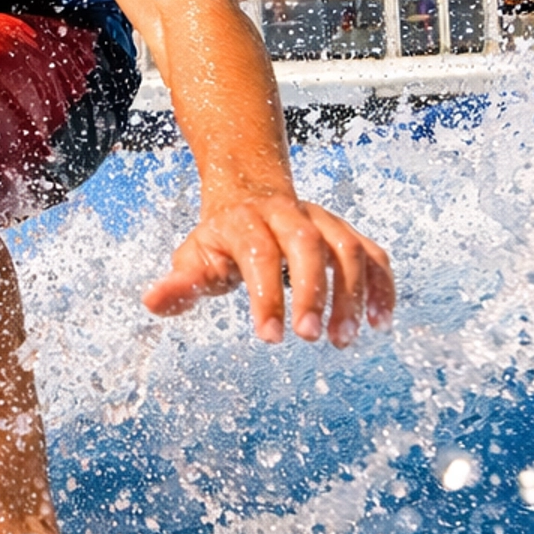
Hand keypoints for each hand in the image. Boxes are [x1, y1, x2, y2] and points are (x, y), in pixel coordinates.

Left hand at [142, 194, 393, 347]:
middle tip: (311, 338)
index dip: (266, 295)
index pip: (258, 254)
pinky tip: (381, 322)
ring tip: (344, 339)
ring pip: (346, 247)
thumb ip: (180, 284)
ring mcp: (321, 221)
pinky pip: (372, 254)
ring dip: (352, 294)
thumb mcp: (194, 257)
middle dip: (313, 291)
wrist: (250, 194)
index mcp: (244, 221)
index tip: (270, 338)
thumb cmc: (221, 239)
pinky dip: (382, 286)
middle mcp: (288, 215)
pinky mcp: (345, 233)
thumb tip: (152, 302)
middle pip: (308, 244)